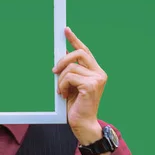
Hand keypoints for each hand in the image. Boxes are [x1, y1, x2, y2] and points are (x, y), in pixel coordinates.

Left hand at [52, 26, 107, 145]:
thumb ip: (71, 72)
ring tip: (61, 91)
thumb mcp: (72, 85)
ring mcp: (97, 79)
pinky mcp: (91, 85)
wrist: (83, 124)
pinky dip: (62, 86)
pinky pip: (69, 77)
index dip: (74, 40)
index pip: (85, 51)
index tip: (65, 30)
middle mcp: (99, 73)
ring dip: (61, 79)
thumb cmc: (77, 106)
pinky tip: (63, 95)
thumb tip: (60, 57)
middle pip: (79, 53)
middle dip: (63, 60)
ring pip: (71, 67)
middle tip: (54, 70)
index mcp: (96, 72)